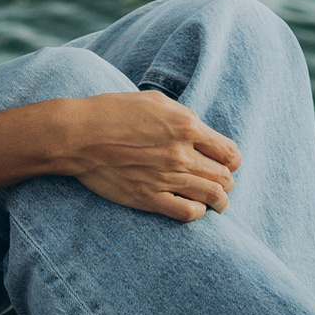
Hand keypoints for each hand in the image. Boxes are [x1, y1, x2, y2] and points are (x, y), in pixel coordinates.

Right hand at [65, 91, 240, 221]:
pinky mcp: (150, 198)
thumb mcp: (155, 101)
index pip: (229, 151)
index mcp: (186, 126)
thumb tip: (199, 129)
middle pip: (224, 177)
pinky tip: (195, 208)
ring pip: (212, 196)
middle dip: (228, 181)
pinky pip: (187, 213)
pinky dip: (198, 212)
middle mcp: (181, 154)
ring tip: (219, 202)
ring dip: (221, 201)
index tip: (229, 163)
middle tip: (224, 183)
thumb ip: (183, 115)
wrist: (81, 135)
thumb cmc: (114, 111)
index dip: (233, 160)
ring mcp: (167, 178)